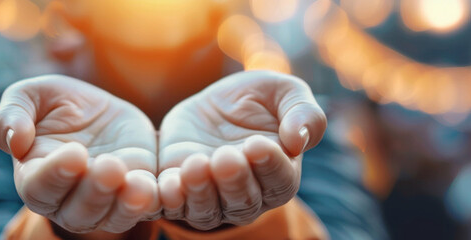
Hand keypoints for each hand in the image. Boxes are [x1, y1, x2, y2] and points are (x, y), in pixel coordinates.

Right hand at [0, 75, 159, 233]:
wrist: (101, 110)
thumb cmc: (57, 105)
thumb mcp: (31, 95)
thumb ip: (12, 114)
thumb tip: (15, 140)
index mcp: (35, 177)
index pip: (39, 187)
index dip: (56, 174)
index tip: (74, 153)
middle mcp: (67, 201)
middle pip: (78, 212)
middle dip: (95, 192)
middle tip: (110, 168)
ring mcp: (104, 203)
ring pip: (113, 218)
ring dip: (125, 205)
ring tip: (139, 185)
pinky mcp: (136, 196)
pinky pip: (146, 209)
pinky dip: (153, 202)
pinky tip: (159, 187)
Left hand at [156, 71, 326, 229]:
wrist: (211, 104)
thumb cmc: (257, 99)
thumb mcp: (284, 92)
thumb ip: (303, 112)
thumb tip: (299, 139)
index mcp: (280, 174)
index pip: (280, 181)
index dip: (269, 165)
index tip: (257, 144)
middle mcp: (248, 196)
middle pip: (244, 202)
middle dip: (234, 180)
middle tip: (225, 156)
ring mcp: (212, 198)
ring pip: (208, 211)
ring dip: (201, 192)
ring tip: (195, 166)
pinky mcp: (179, 193)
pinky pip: (174, 207)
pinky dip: (170, 200)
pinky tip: (167, 186)